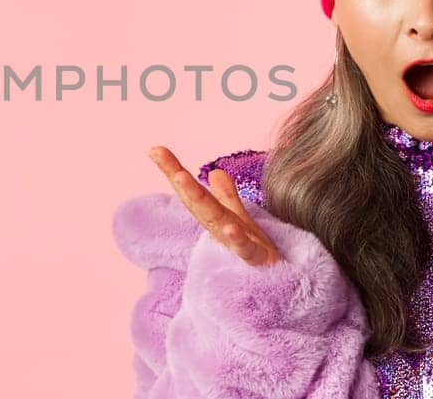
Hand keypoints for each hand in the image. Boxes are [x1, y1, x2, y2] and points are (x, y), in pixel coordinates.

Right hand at [146, 146, 281, 265]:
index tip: (154, 148)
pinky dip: (236, 240)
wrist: (278, 283)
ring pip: (214, 220)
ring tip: (180, 176)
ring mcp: (234, 244)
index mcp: (215, 217)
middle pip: (196, 201)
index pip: (192, 191)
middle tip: (158, 153)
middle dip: (177, 177)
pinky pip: (245, 249)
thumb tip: (216, 171)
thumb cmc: (256, 251)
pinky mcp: (256, 259)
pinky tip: (230, 228)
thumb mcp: (241, 218)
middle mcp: (220, 229)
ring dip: (196, 199)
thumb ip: (228, 197)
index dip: (173, 169)